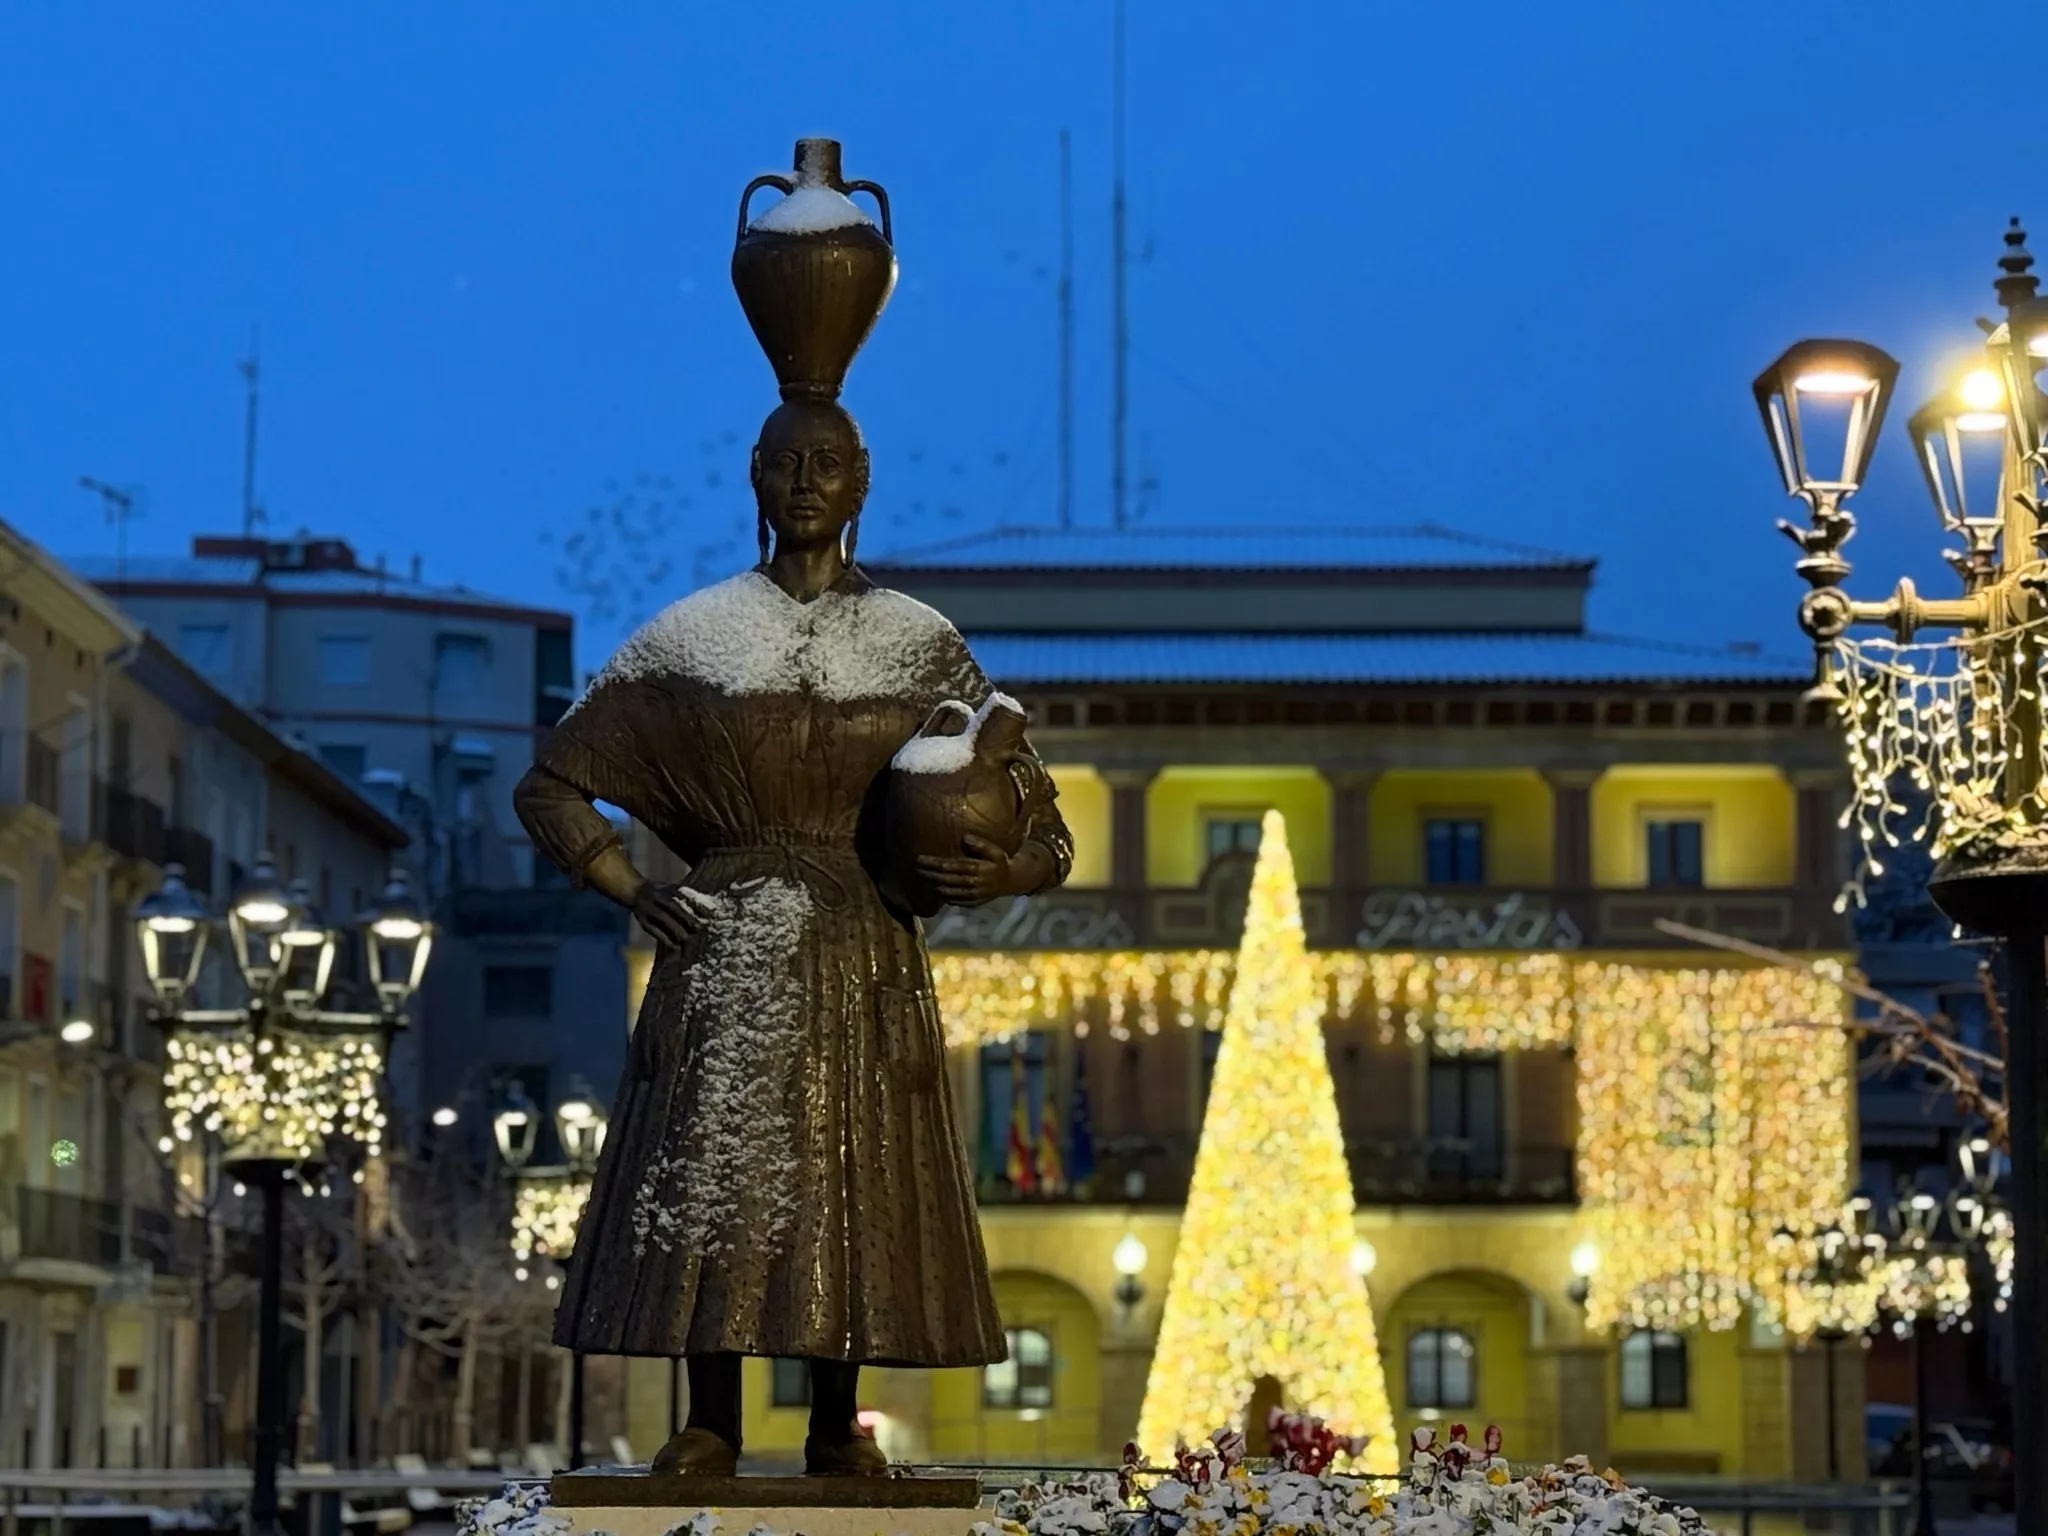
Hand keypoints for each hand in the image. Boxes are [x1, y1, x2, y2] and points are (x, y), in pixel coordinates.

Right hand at [630, 881, 719, 947]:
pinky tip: (676, 946)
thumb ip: (686, 895)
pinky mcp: (643, 922)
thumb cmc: (661, 891)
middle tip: (700, 929)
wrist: (635, 891)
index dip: (694, 906)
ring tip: (690, 939)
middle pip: (673, 908)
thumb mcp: (672, 888)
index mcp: (667, 889)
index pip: (684, 897)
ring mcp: (649, 909)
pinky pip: (655, 931)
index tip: (707, 915)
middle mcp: (657, 897)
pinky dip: (665, 939)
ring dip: (677, 930)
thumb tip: (709, 906)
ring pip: (664, 920)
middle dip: (687, 918)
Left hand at [915, 834, 1041, 906]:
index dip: (933, 863)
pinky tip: (934, 888)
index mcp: (977, 869)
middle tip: (915, 868)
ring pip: (947, 892)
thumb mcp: (996, 851)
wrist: (1011, 882)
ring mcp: (972, 895)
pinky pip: (954, 901)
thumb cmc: (1001, 863)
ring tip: (921, 877)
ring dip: (932, 885)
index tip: (920, 859)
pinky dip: (942, 895)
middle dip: (928, 874)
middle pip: (945, 879)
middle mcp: (973, 884)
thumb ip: (981, 844)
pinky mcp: (972, 903)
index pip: (950, 866)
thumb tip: (965, 837)